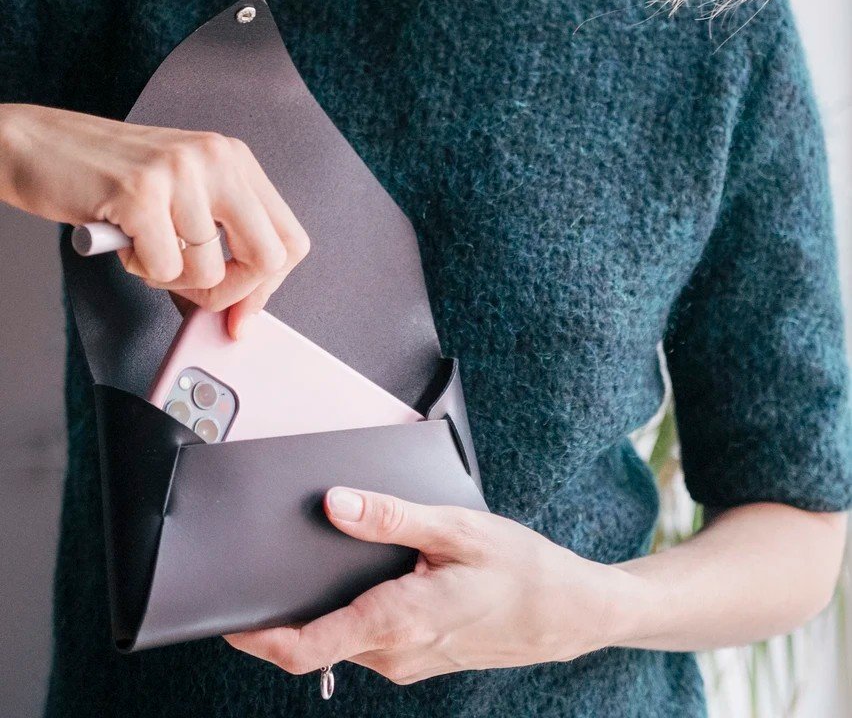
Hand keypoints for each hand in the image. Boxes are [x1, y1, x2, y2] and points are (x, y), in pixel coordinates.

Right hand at [0, 103, 310, 339]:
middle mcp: (216, 158)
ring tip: (143, 246)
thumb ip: (221, 235)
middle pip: (267, 258)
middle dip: (229, 295)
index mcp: (233, 158)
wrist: (38, 144)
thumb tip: (244, 305)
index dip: (268, 288)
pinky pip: (162, 268)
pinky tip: (123, 239)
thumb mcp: (183, 191)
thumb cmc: (108, 173)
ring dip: (169, 278)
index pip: (288, 238)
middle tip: (193, 296)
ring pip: (208, 271)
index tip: (242, 313)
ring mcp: (180, 172)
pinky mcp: (141, 192)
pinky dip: (139, 269)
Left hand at [222, 486, 616, 684]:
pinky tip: (370, 574)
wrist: (569, 612)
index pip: (308, 649)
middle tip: (265, 564)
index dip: (258, 638)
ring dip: (323, 609)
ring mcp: (407, 661)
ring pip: (343, 640)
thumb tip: (334, 503)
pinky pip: (368, 639)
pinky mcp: (418, 657)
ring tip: (321, 557)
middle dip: (286, 611)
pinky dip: (353, 612)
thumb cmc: (521, 568)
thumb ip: (390, 517)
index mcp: (398, 621)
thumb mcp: (456, 528)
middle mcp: (396, 653)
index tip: (227, 617)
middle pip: (316, 643)